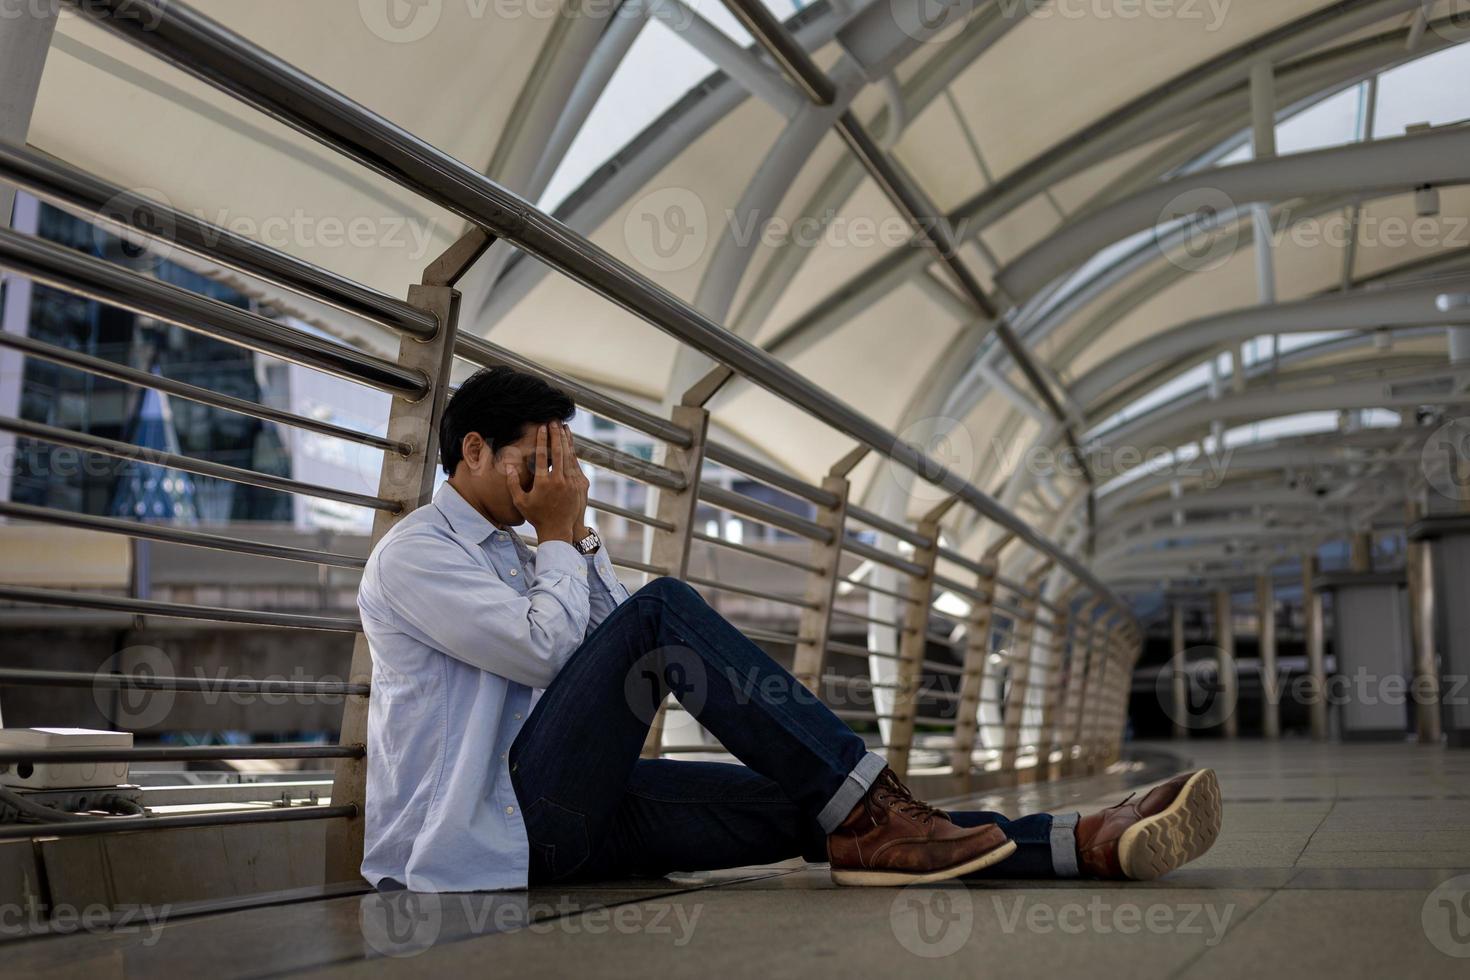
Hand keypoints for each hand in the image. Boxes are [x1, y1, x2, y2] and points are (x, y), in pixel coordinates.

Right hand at [504, 423, 587, 543]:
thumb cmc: (537, 516)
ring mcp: (571, 483)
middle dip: (556, 434)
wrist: (558, 530)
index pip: (541, 456)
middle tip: (554, 421)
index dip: (542, 440)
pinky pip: (575, 465)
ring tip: (564, 427)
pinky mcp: (579, 485)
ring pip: (569, 456)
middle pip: (558, 452)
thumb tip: (507, 465)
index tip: (542, 427)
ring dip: (566, 440)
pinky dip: (573, 453)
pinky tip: (570, 444)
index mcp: (543, 483)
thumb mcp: (520, 502)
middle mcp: (558, 481)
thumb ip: (512, 483)